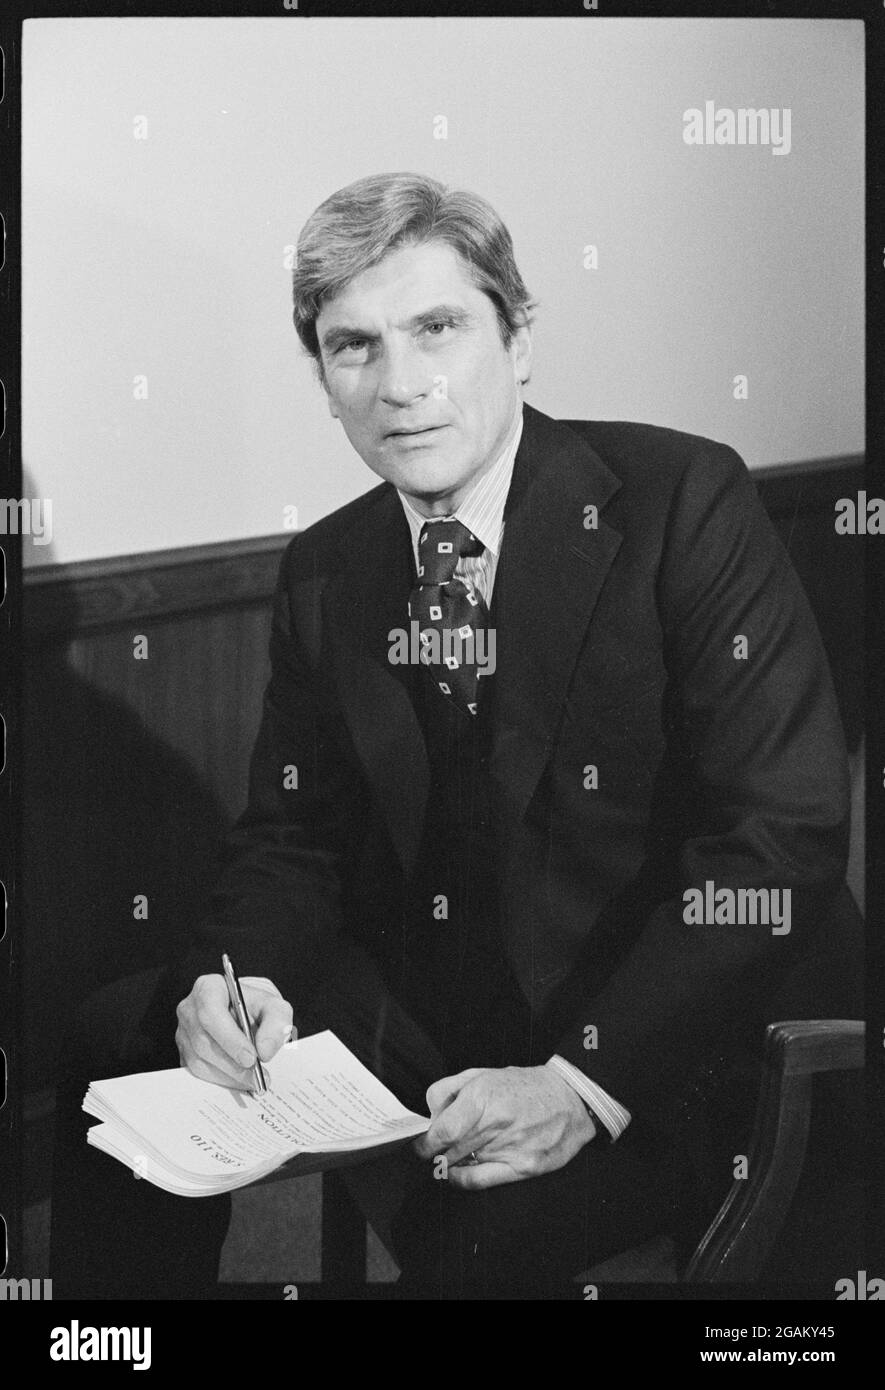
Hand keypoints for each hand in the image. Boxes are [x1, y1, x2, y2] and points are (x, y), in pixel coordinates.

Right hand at [175, 974, 294, 1089]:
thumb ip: (277, 1023)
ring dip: (229, 1075)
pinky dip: (222, 1080)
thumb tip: (265, 1051)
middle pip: (204, 1041)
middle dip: (233, 1063)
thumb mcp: (274, 1006)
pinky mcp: (184, 1053)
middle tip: (257, 1076)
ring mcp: (183, 1033)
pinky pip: (198, 1072)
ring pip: (200, 1060)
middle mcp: (190, 1009)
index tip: (251, 1057)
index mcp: (208, 988)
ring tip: (254, 1080)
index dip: (230, 1038)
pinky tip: (241, 1081)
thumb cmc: (256, 1007)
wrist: (245, 1014)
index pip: (211, 1013)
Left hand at [412, 1065, 596, 1188]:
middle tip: (434, 1149)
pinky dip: (461, 1179)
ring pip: (461, 1163)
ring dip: (451, 1161)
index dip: (425, 1143)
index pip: (441, 1131)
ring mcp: (510, 1147)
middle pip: (449, 1149)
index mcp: (482, 1096)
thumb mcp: (482, 1073)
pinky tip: (458, 1173)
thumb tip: (429, 1115)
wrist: (570, 1098)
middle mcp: (495, 1123)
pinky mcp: (523, 1167)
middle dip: (436, 1151)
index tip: (420, 1145)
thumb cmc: (524, 1086)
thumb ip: (449, 1090)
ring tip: (455, 1152)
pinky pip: (479, 1181)